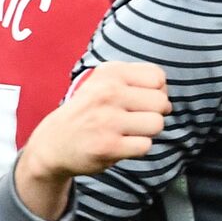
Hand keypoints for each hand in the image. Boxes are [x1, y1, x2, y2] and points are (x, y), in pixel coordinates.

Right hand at [16, 62, 169, 219]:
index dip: (157, 91)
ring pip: (157, 124)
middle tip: (135, 119)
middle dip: (155, 113)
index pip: (158, 77)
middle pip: (161, 102)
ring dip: (148, 131)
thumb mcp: (105, 82)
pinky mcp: (108, 146)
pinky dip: (138, 148)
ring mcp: (107, 120)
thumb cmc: (89, 111)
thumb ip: (137, 80)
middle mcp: (108, 92)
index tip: (142, 100)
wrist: (54, 143)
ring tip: (129, 132)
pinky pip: (145, 146)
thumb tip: (168, 98)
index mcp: (110, 72)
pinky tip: (121, 145)